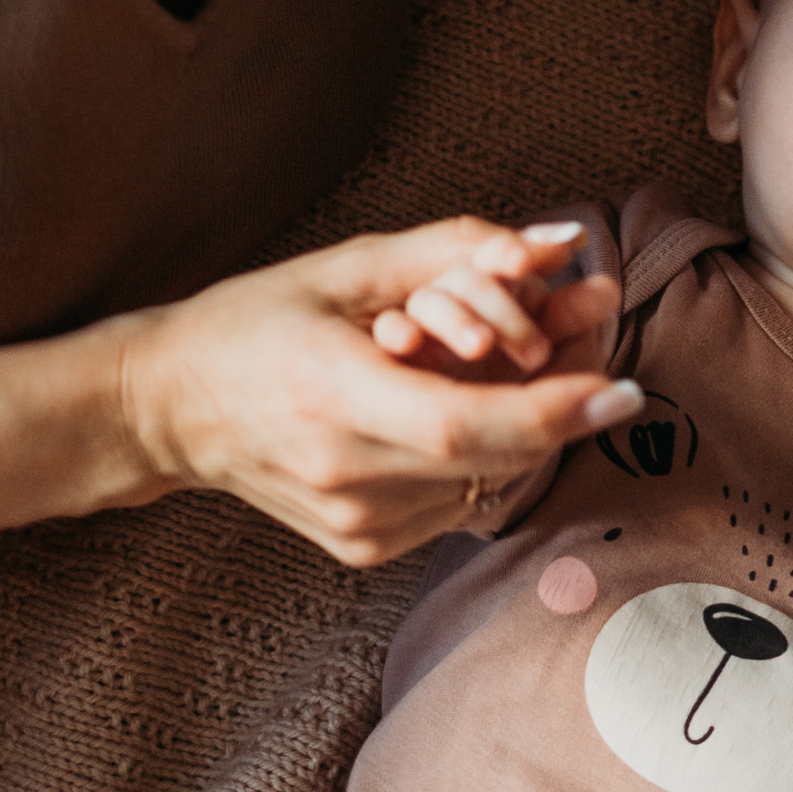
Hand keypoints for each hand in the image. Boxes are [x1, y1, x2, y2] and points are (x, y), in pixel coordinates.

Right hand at [113, 218, 634, 566]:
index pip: (465, 425)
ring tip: (498, 374)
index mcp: (329, 397)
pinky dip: (480, 455)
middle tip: (597, 355)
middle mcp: (345, 475)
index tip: (624, 387)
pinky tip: (447, 412)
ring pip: (490, 481)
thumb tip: (560, 245)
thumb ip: (457, 250)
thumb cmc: (255, 321)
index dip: (553, 410)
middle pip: (494, 455)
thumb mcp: (347, 266)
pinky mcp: (364, 547)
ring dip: (521, 427)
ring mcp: (356, 524)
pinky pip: (461, 500)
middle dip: (560, 403)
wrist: (168, 410)